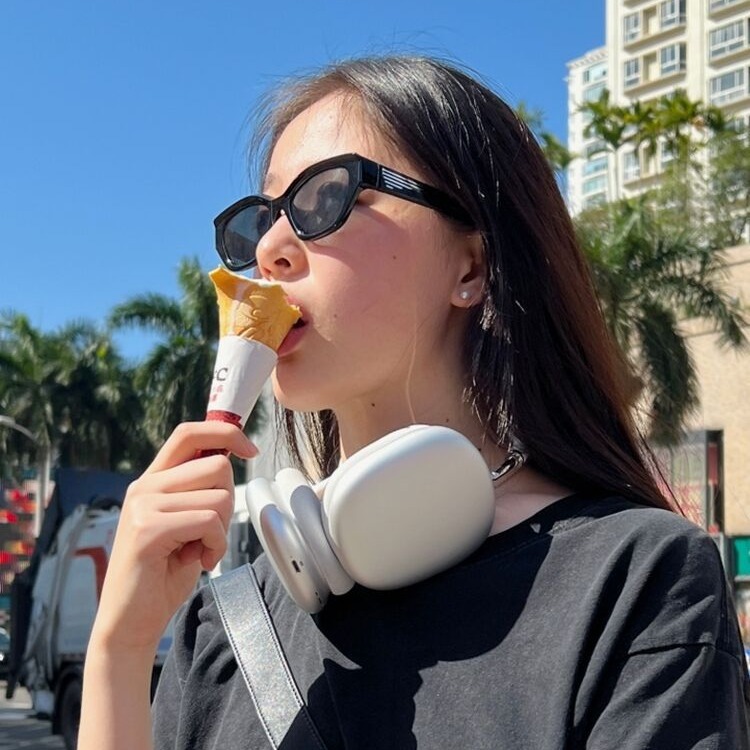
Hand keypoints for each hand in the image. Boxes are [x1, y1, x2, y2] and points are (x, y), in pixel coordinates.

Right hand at [90, 421, 256, 653]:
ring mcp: (143, 506)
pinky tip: (198, 562)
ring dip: (221, 531)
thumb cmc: (164, 573)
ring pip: (218, 497)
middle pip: (217, 466)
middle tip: (209, 533)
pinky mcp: (148, 529)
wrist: (130, 622)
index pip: (189, 432)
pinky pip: (209, 522)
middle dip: (228, 501)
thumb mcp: (185, 522)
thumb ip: (198, 491)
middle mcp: (144, 486)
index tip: (251, 449)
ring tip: (198, 551)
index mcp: (152, 480)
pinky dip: (216, 546)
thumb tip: (229, 458)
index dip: (226, 433)